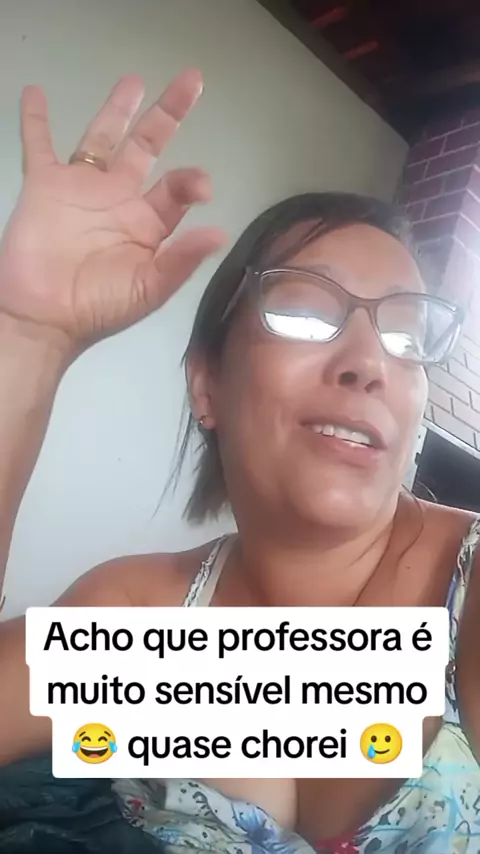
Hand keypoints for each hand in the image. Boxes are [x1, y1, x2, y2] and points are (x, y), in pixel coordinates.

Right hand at [0, 69, 225, 350]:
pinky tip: (36, 93)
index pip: (177, 188)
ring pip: (102, 137)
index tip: (201, 186)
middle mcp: (119, 199)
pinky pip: (39, 145)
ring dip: (117, 109)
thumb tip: (220, 233)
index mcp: (148, 224)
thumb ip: (182, 259)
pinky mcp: (45, 185)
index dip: (192, 180)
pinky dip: (35, 121)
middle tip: (192, 80)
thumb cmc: (98, 307)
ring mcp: (82, 188)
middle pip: (148, 146)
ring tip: (134, 81)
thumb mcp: (149, 288)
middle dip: (168, 114)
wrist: (42, 316)